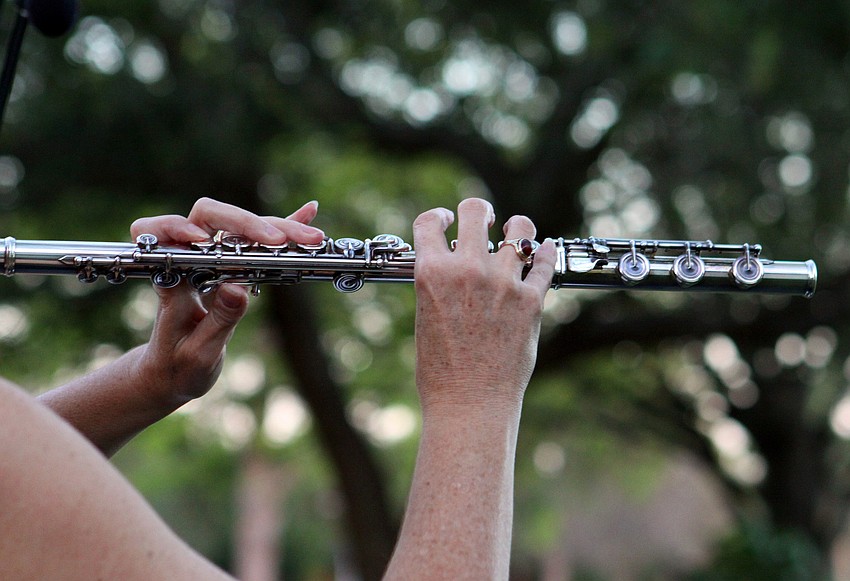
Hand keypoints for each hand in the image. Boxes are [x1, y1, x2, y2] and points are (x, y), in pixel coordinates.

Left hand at [130, 197, 323, 408]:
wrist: (175, 373)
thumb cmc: (178, 366)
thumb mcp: (199, 353)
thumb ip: (219, 320)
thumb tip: (238, 288)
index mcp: (171, 279)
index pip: (160, 235)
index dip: (175, 228)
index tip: (201, 240)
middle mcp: (189, 261)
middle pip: (212, 219)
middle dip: (247, 223)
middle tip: (279, 241)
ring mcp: (212, 260)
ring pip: (241, 228)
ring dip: (276, 228)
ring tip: (311, 237)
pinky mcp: (233, 267)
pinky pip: (257, 242)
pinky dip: (282, 226)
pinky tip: (307, 213)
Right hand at [412, 198, 554, 413]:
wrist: (470, 404)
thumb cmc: (441, 373)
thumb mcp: (426, 320)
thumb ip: (440, 288)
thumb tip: (453, 273)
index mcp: (431, 273)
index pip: (430, 224)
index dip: (438, 216)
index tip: (447, 219)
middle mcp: (467, 269)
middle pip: (475, 211)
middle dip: (478, 209)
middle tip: (484, 217)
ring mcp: (502, 282)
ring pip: (519, 231)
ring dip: (517, 227)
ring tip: (516, 231)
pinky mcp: (531, 300)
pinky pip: (544, 263)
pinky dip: (545, 253)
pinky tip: (544, 249)